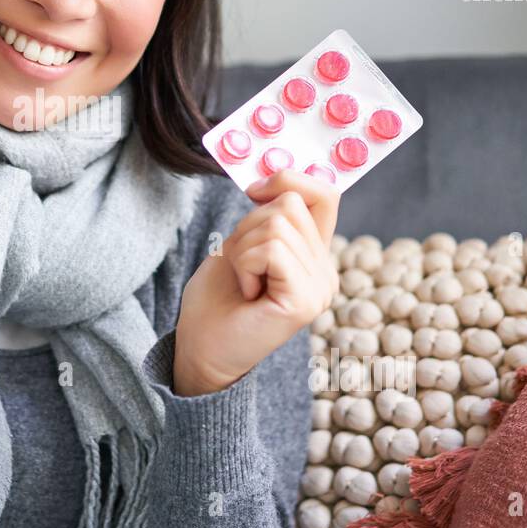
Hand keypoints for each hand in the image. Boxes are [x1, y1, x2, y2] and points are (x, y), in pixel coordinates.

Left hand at [173, 169, 340, 395]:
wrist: (200, 349)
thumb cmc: (217, 298)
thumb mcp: (244, 242)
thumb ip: (270, 215)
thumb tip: (280, 179)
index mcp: (315, 256)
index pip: (325, 194)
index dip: (289, 178)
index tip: (253, 192)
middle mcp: (326, 272)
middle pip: (290, 203)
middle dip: (249, 225)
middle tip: (241, 265)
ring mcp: (320, 288)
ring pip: (277, 224)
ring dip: (243, 248)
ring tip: (244, 281)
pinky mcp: (305, 301)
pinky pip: (272, 250)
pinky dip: (245, 264)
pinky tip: (246, 293)